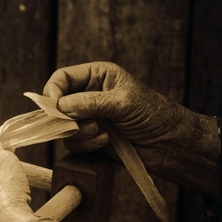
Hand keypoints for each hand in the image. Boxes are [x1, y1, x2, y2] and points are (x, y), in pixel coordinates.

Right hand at [44, 61, 220, 198]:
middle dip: (67, 118)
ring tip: (101, 133)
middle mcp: (89, 96)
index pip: (62, 78)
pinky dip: (86, 145)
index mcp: (97, 76)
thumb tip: (59, 106)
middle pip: (58, 105)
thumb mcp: (121, 102)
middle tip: (83, 125)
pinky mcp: (90, 140)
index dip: (53, 92)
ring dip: (79, 133)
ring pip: (64, 127)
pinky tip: (105, 142)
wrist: (168, 144)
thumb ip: (89, 102)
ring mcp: (88, 119)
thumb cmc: (152, 114)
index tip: (55, 107)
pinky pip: (74, 144)